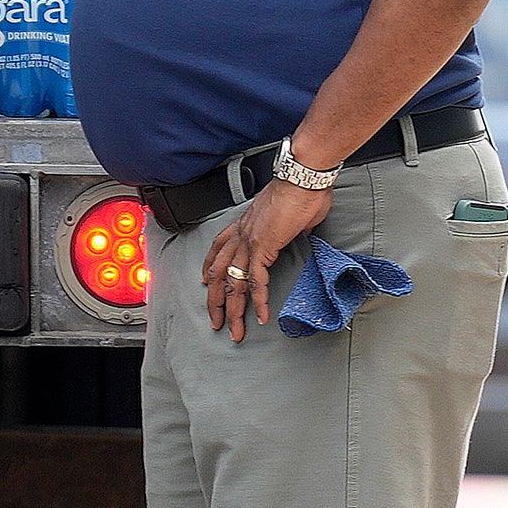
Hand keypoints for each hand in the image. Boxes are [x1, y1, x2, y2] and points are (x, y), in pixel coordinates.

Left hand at [201, 173, 332, 343]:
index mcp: (245, 224)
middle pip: (219, 272)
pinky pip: (257, 280)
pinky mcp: (263, 246)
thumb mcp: (293, 216)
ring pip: (234, 282)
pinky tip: (260, 316)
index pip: (218, 248)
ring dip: (234, 309)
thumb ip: (292, 228)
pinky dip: (259, 300)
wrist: (302, 177)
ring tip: (235, 330)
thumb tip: (299, 231)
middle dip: (216, 300)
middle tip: (216, 321)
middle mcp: (241, 233)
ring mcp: (249, 240)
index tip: (205, 282)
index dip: (209, 266)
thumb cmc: (302, 191)